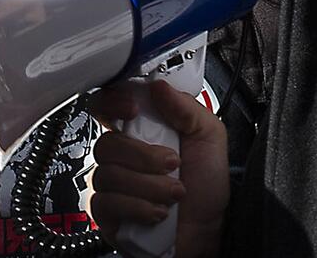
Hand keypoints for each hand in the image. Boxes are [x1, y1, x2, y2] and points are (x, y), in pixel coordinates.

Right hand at [88, 80, 228, 257]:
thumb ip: (186, 108)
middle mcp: (123, 155)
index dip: (113, 102)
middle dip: (144, 156)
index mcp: (142, 130)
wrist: (208, 231)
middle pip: (107, 142)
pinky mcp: (107, 211)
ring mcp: (111, 183)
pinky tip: (158, 212)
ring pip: (109, 174)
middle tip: (173, 164)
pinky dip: (139, 207)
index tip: (133, 109)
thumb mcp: (209, 137)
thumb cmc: (206, 186)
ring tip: (174, 193)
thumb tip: (159, 86)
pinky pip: (108, 202)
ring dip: (150, 186)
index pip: (109, 105)